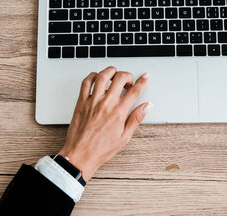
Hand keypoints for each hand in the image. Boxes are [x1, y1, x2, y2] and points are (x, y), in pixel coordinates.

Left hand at [58, 66, 151, 180]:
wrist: (80, 155)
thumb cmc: (100, 149)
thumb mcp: (124, 137)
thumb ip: (136, 119)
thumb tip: (146, 107)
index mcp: (118, 113)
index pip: (134, 91)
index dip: (142, 81)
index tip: (145, 77)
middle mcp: (106, 104)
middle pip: (120, 78)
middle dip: (128, 75)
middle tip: (129, 80)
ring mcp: (92, 101)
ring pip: (103, 76)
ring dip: (111, 71)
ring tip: (115, 74)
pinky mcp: (81, 102)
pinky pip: (86, 82)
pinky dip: (92, 76)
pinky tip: (97, 78)